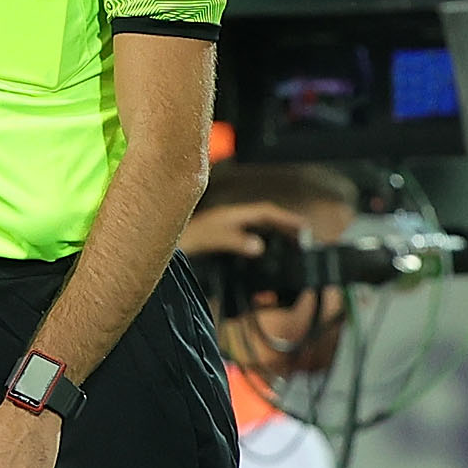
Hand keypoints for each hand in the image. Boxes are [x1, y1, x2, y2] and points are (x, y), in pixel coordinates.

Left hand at [179, 201, 306, 259]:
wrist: (163, 242)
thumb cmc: (186, 238)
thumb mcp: (213, 238)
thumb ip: (236, 241)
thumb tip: (258, 247)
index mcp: (233, 214)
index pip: (266, 212)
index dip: (286, 219)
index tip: (303, 226)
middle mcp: (231, 219)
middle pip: (266, 220)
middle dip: (286, 227)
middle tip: (305, 238)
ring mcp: (227, 228)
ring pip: (257, 229)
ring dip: (275, 236)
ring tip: (292, 246)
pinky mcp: (221, 240)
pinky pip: (248, 239)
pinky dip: (260, 245)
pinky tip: (264, 255)